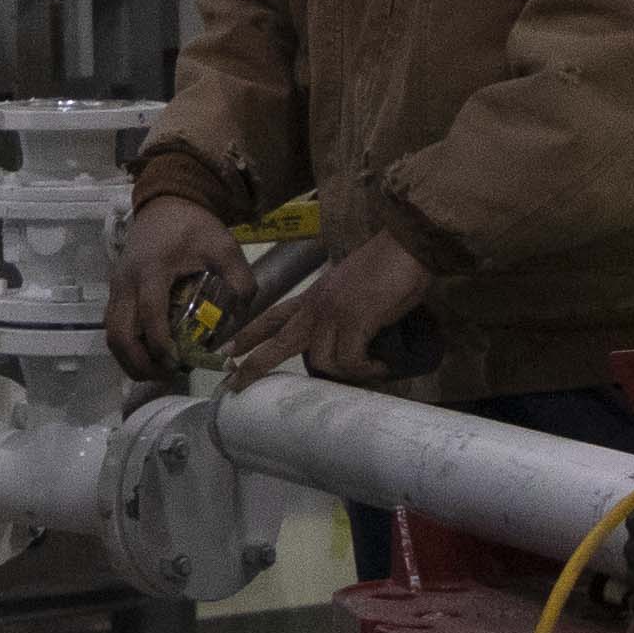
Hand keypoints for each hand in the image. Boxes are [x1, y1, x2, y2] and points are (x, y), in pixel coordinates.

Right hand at [105, 193, 242, 382]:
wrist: (166, 203)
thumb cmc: (195, 226)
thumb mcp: (225, 247)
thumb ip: (240, 280)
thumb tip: (241, 319)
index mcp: (152, 269)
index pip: (149, 313)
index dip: (160, 343)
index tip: (177, 362)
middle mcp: (126, 281)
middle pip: (119, 333)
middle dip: (139, 362)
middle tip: (167, 374)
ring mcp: (116, 286)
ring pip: (111, 334)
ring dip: (129, 358)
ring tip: (158, 371)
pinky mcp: (115, 291)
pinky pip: (113, 325)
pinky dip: (127, 346)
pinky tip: (149, 355)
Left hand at [225, 230, 438, 387]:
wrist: (406, 246)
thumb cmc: (386, 266)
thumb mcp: (350, 288)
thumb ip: (339, 311)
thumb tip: (344, 338)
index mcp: (313, 296)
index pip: (272, 316)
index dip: (249, 335)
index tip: (228, 353)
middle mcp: (316, 305)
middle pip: (277, 341)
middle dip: (253, 366)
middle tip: (235, 386)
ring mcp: (333, 313)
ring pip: (320, 360)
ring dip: (344, 373)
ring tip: (369, 370)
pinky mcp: (353, 320)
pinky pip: (349, 360)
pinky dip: (365, 369)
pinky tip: (380, 366)